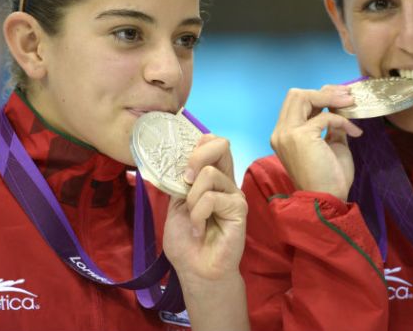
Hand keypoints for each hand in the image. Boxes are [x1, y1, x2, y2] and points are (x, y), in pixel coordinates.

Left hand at [161, 134, 246, 283]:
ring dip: (192, 199)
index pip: (212, 142)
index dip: (196, 145)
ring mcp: (233, 194)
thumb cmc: (185, 240)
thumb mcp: (175, 204)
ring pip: (209, 174)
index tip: (181, 167)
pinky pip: (212, 198)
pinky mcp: (239, 209)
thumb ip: (179, 182)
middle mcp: (225, 180)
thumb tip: (173, 160)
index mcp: (211, 177)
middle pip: (221, 144)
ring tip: (192, 220)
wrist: (195, 270)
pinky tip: (199, 231)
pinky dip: (197, 216)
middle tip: (185, 181)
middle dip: (197, 157)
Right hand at [270, 85, 362, 200]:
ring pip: (303, 97)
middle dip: (323, 92)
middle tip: (347, 97)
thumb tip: (340, 106)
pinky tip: (355, 132)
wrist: (327, 199)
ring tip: (351, 103)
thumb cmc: (329, 177)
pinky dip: (343, 121)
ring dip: (331, 97)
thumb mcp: (330, 144)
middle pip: (295, 95)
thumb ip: (330, 125)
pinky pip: (325, 117)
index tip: (341, 99)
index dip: (318, 97)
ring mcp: (287, 133)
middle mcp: (281, 132)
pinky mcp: (300, 136)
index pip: (296, 103)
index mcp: (284, 135)